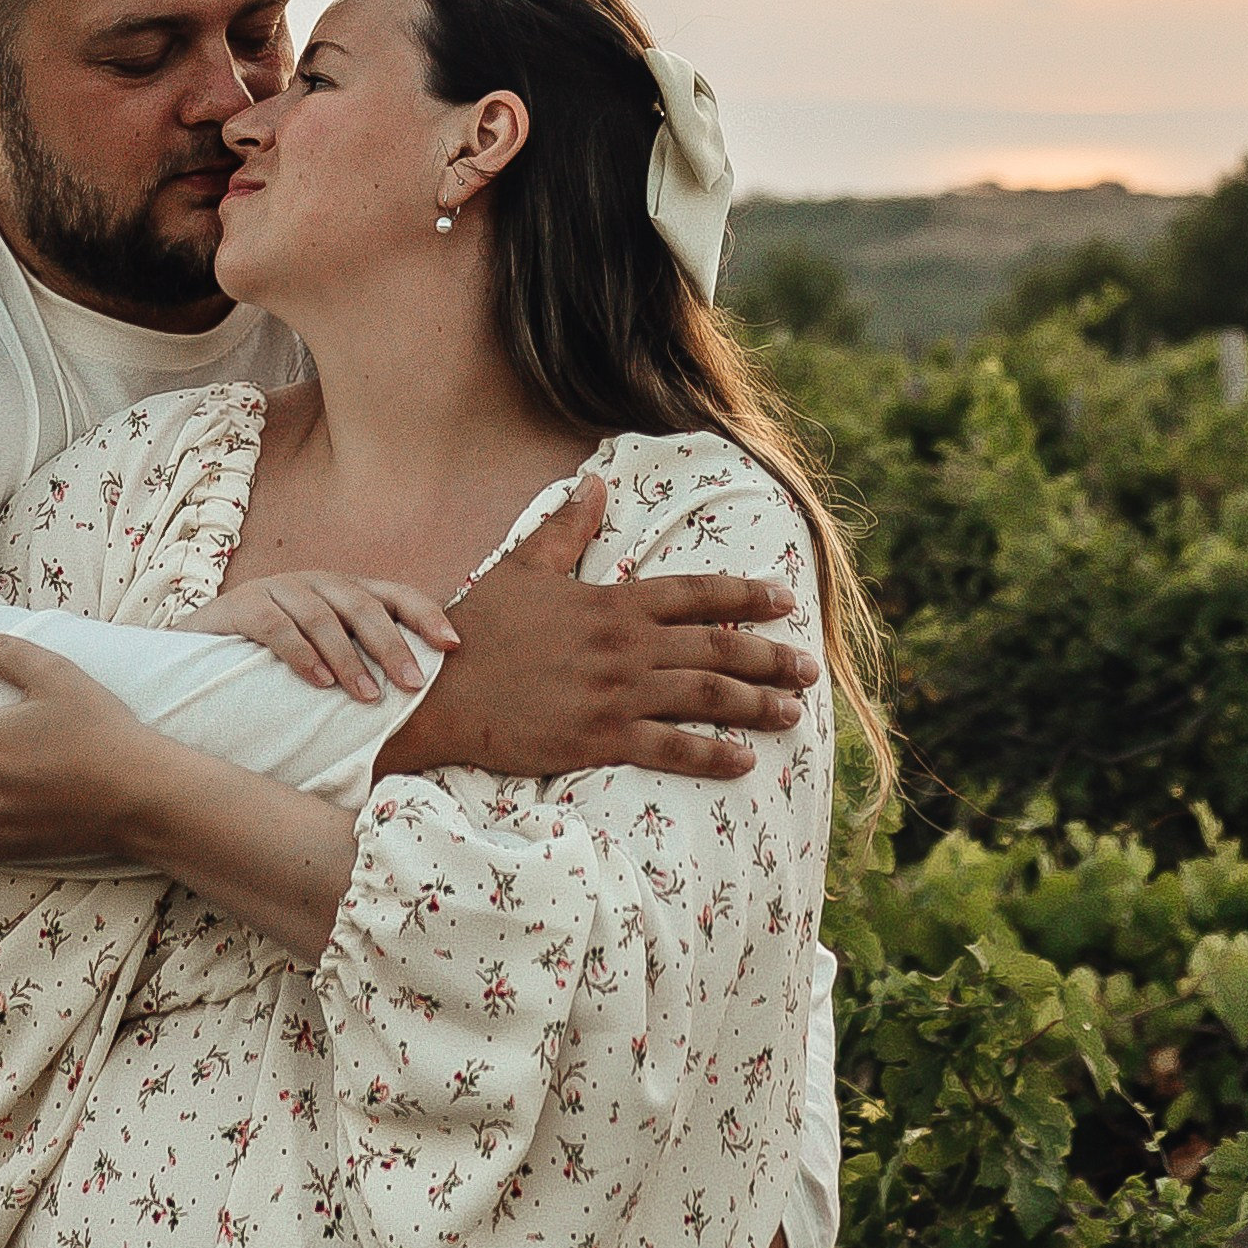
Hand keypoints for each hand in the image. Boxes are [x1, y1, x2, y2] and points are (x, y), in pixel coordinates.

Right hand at [183, 570, 459, 704]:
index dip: (425, 614)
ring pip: (322, 617)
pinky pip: (276, 624)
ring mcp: (278, 588)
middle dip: (391, 646)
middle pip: (363, 607)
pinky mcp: (243, 603)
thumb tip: (412, 707)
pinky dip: (300, 652)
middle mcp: (316, 583)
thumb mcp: (322, 657)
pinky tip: (316, 681)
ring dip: (348, 659)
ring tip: (366, 697)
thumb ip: (358, 665)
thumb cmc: (274, 661)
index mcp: (343, 593)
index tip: (452, 645)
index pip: (394, 594)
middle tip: (412, 685)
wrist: (199, 648)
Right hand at [381, 478, 818, 783]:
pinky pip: (671, 749)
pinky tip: (745, 762)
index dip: (745, 596)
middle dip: (769, 656)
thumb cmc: (478, 631)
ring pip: (704, 697)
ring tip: (792, 712)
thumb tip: (596, 484)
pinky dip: (712, 755)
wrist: (438, 692)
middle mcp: (624, 646)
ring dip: (755, 704)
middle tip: (808, 666)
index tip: (785, 600)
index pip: (695, 593)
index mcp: (612, 602)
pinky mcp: (600, 740)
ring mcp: (615, 695)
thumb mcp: (523, 568)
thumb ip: (566, 528)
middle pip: (715, 648)